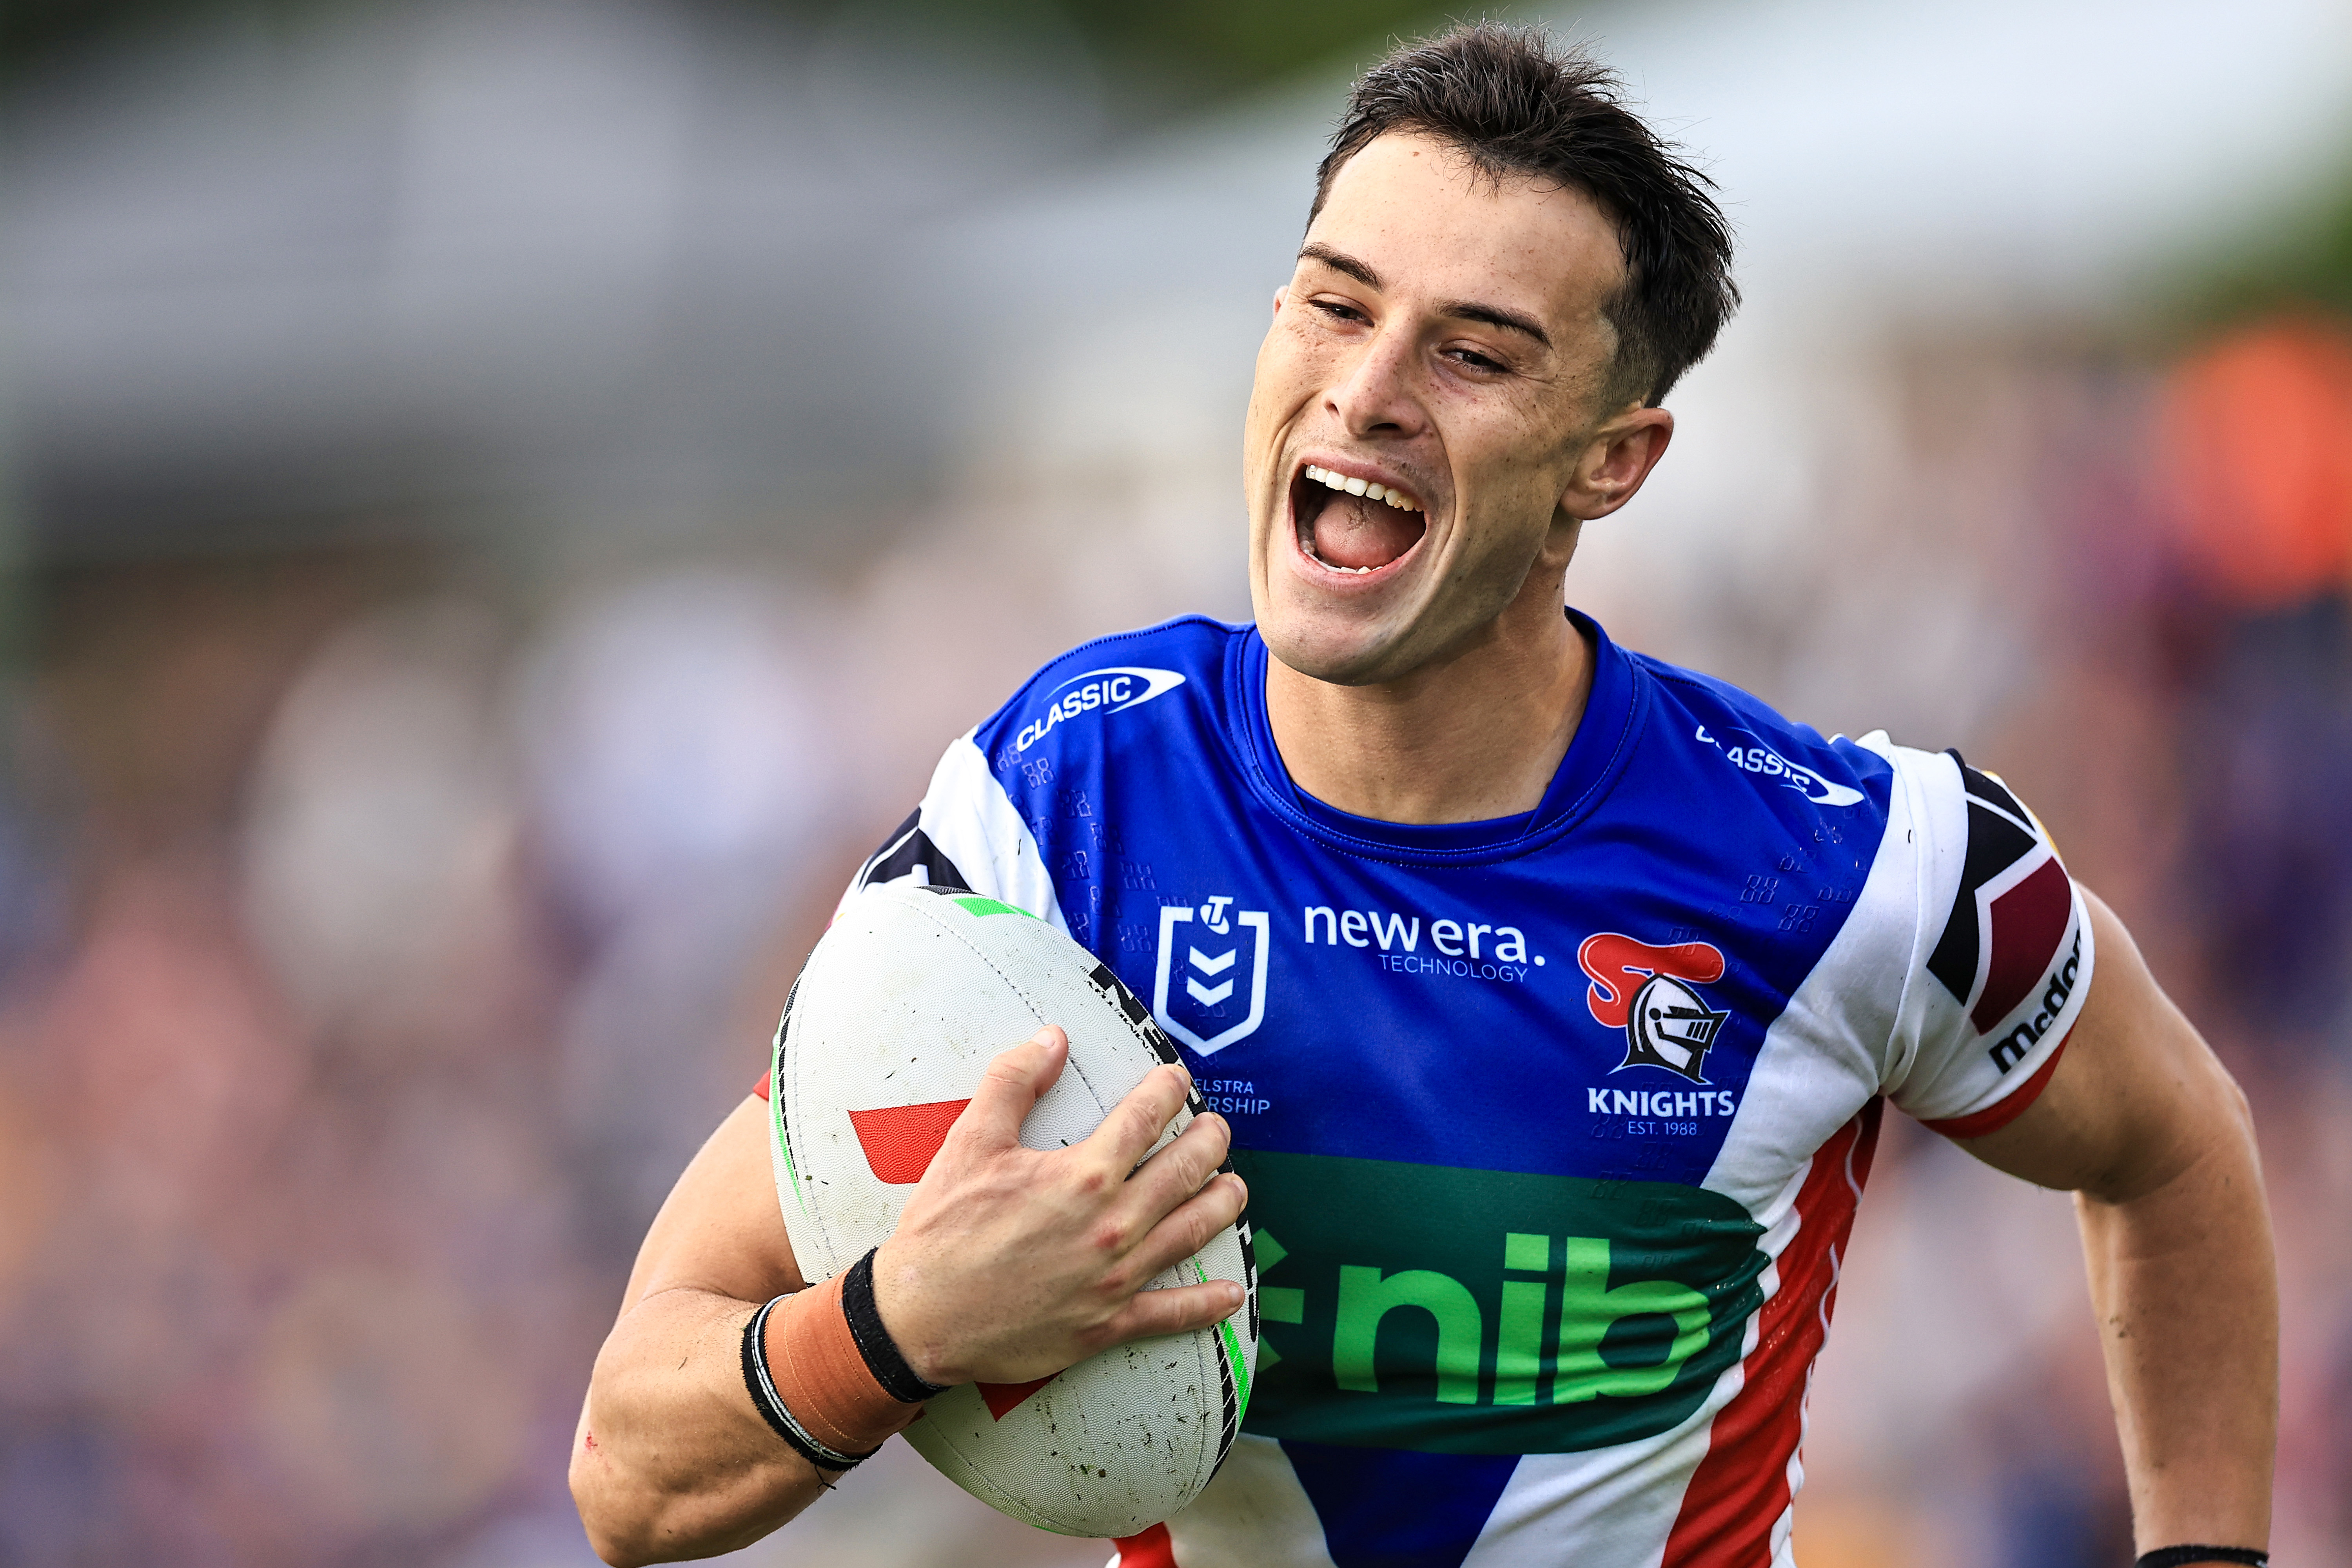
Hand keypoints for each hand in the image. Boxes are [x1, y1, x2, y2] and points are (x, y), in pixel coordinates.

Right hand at [867, 1026, 1248, 1386]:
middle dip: (1209, 1144)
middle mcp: (1112, 1225)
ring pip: (1190, 1233)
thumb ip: (1013, 1082)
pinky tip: (1232, 1294)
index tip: (1177, 1080)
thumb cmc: (942, 1230)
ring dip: (1222, 1206)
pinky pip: (1171, 1314)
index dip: (1166, 1091)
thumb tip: (1053, 1037)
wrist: (919, 1319)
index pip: (1144, 1119)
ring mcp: (1115, 1278)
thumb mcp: (970, 1142)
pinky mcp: (1107, 1325)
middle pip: (1183, 1172)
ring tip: (1236, 1188)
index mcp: (1083, 1176)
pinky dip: (1207, 1306)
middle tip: (1218, 1130)